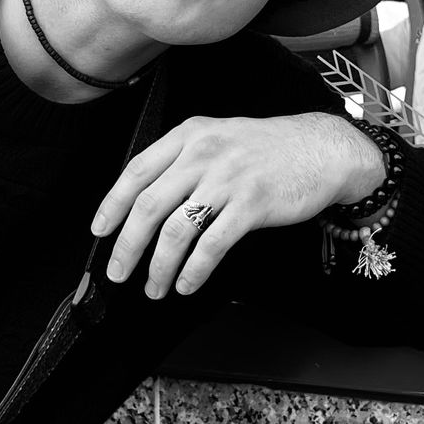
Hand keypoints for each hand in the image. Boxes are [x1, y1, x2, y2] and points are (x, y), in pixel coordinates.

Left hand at [91, 112, 385, 298]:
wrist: (323, 148)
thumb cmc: (266, 149)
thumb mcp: (217, 138)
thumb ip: (181, 161)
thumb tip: (142, 203)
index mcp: (188, 136)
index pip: (136, 172)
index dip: (112, 204)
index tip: (99, 231)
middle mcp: (203, 154)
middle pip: (149, 205)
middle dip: (127, 245)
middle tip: (117, 272)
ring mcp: (228, 179)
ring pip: (177, 230)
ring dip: (159, 266)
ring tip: (153, 288)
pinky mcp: (253, 204)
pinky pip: (212, 244)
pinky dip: (193, 270)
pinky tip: (186, 284)